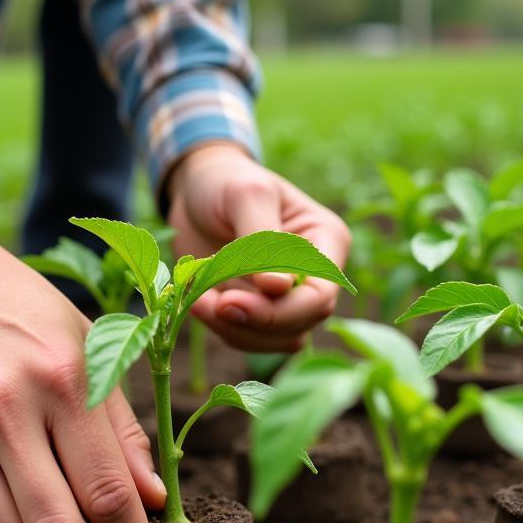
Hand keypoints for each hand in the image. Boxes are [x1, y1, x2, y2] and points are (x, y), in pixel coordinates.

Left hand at [167, 143, 350, 351]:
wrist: (195, 191)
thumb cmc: (226, 182)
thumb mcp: (245, 195)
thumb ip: (262, 238)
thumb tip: (277, 288)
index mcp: (326, 243)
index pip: (319, 296)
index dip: (281, 310)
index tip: (230, 300)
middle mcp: (314, 277)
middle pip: (300, 324)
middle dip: (253, 322)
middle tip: (211, 303)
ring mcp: (285, 299)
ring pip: (274, 341)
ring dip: (233, 330)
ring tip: (196, 300)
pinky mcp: (255, 311)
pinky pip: (246, 338)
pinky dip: (219, 328)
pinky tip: (195, 302)